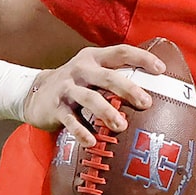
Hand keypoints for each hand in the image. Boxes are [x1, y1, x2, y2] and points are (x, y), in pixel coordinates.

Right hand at [26, 44, 166, 136]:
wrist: (34, 94)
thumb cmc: (76, 86)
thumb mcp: (93, 75)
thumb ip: (115, 78)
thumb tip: (156, 94)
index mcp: (94, 58)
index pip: (121, 52)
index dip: (142, 58)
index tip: (161, 70)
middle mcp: (81, 69)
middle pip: (108, 76)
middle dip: (128, 89)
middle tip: (146, 103)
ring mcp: (67, 87)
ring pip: (90, 98)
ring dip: (107, 112)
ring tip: (121, 126)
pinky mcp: (55, 107)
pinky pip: (70, 120)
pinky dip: (81, 131)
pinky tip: (92, 142)